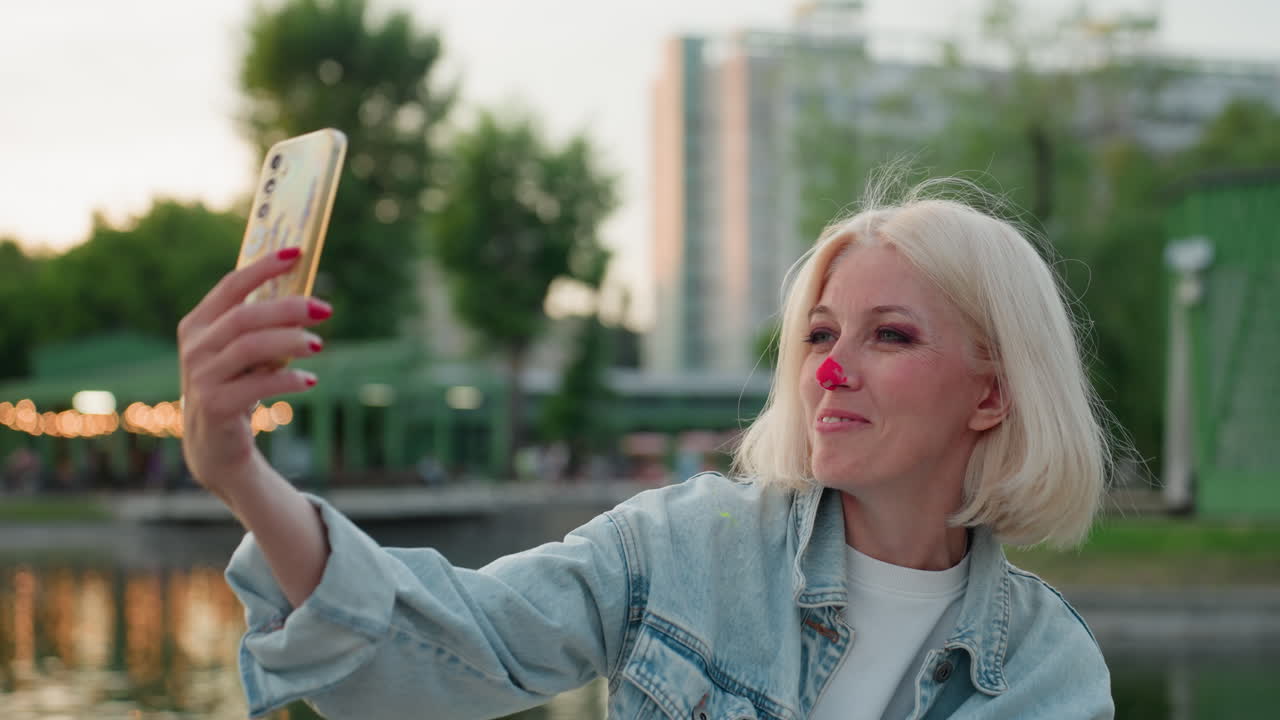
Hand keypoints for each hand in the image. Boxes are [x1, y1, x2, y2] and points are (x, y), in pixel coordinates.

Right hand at [177, 248, 328, 501]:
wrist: (214, 445)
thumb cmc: (235, 386)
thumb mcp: (241, 353)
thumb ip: (260, 326)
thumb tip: (306, 297)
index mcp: (198, 324)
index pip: (231, 285)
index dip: (264, 267)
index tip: (298, 252)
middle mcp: (194, 347)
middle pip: (244, 317)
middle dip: (287, 308)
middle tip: (325, 309)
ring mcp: (201, 376)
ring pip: (250, 347)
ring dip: (290, 342)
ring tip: (319, 344)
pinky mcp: (214, 405)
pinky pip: (257, 385)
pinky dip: (288, 379)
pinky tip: (310, 380)